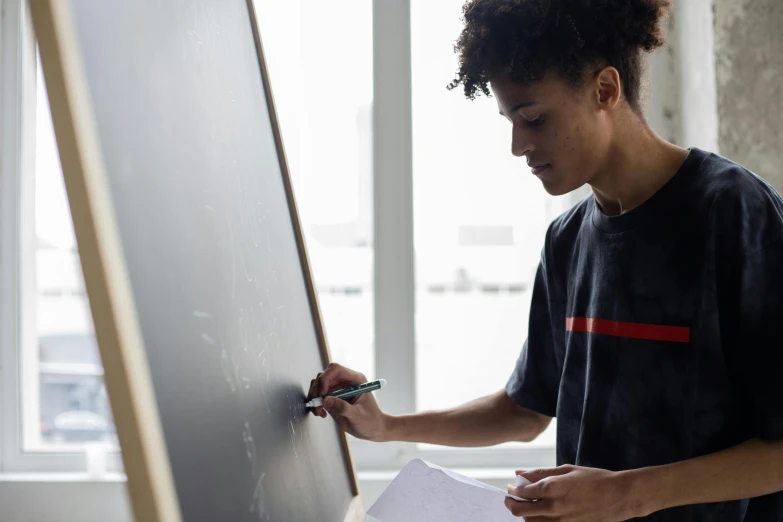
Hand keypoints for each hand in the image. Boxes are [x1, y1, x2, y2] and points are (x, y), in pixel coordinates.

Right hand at [307, 363, 389, 441]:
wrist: (373, 429)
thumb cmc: (371, 421)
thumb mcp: (358, 416)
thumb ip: (343, 408)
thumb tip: (326, 400)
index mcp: (356, 380)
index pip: (336, 370)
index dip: (325, 378)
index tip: (321, 393)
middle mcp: (346, 381)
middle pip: (324, 376)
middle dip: (317, 390)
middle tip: (316, 406)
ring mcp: (338, 389)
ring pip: (318, 384)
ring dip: (314, 397)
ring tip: (318, 412)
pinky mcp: (332, 398)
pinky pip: (319, 395)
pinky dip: (316, 403)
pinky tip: (321, 413)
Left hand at [505, 465, 640, 520]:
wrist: (618, 497)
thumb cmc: (594, 479)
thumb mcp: (566, 470)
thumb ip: (540, 473)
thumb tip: (519, 474)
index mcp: (553, 488)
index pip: (522, 493)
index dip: (513, 490)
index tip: (511, 488)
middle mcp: (554, 507)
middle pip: (521, 511)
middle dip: (511, 504)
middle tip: (511, 499)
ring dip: (524, 514)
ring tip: (526, 506)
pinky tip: (540, 515)